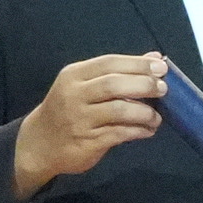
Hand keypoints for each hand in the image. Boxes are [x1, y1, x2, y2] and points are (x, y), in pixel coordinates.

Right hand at [13, 51, 170, 197]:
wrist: (40, 142)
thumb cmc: (68, 109)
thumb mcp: (84, 85)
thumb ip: (117, 72)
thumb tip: (154, 59)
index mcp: (74, 75)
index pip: (110, 63)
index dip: (138, 64)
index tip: (161, 68)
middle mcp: (74, 95)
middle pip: (114, 84)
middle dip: (143, 85)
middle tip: (163, 89)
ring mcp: (80, 120)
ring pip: (119, 111)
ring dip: (144, 112)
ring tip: (156, 117)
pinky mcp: (87, 142)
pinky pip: (119, 134)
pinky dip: (138, 131)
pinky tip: (148, 130)